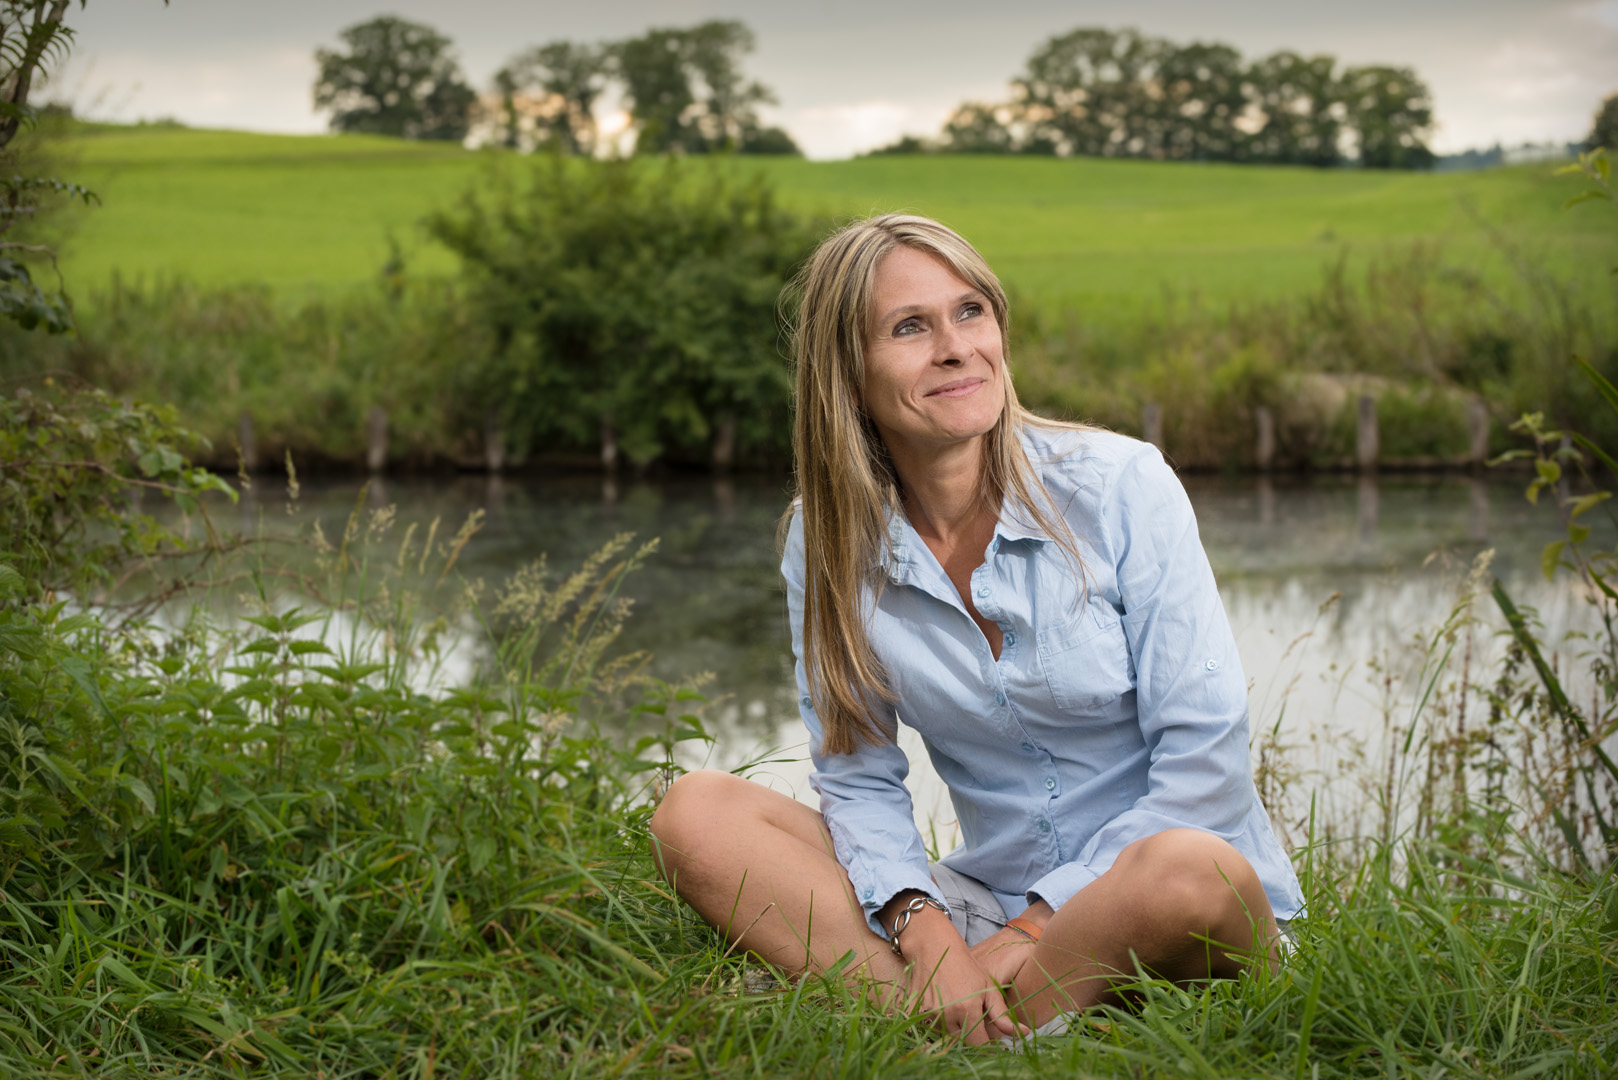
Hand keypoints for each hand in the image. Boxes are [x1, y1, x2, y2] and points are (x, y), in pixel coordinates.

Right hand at [895, 909, 1028, 1044]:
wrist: (933, 947)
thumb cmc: (966, 966)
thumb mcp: (988, 988)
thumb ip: (1002, 1015)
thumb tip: (1022, 1034)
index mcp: (966, 1010)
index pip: (979, 1045)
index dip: (987, 1047)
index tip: (993, 1044)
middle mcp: (945, 1015)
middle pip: (961, 1043)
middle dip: (970, 1038)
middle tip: (975, 1024)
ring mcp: (928, 1014)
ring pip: (945, 1037)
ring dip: (954, 1032)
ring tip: (959, 1012)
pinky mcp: (915, 1011)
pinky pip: (929, 1028)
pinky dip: (938, 1024)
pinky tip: (943, 1008)